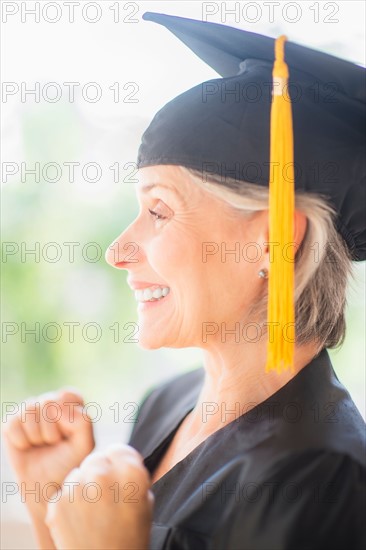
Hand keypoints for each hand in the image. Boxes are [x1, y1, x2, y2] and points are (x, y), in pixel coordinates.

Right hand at [2, 388, 94, 521]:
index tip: (68, 435)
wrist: (44, 485)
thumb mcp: (85, 444)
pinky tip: (27, 447)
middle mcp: (50, 403)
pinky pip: (13, 423)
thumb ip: (82, 421)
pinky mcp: (11, 422)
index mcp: (71, 404)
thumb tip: (57, 406)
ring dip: (36, 436)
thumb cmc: (67, 462)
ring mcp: (30, 410)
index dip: (67, 418)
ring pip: (29, 410)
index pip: (68, 396)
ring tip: (40, 445)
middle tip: (53, 443)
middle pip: (48, 403)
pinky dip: (21, 441)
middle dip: (51, 430)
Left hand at [45, 444, 153, 549]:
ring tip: (92, 513)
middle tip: (104, 497)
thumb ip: (133, 477)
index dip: (118, 463)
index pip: (119, 449)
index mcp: (131, 473)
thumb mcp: (145, 503)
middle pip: (96, 459)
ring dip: (83, 487)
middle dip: (99, 473)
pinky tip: (79, 521)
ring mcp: (78, 488)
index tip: (118, 475)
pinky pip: (63, 492)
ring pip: (77, 474)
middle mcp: (103, 475)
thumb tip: (119, 461)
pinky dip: (68, 503)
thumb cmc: (129, 540)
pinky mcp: (58, 503)